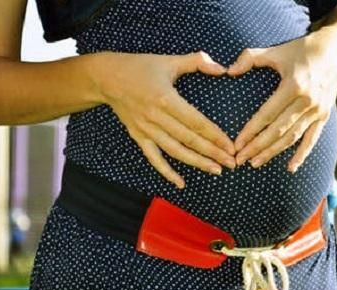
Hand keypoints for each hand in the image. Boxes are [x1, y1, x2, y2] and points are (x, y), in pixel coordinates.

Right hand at [92, 51, 235, 188]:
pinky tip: (181, 183)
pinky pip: (154, 158)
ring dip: (196, 163)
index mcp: (166, 99)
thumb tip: (222, 68)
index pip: (196, 122)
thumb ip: (197, 61)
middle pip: (189, 140)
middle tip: (231, 163)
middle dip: (212, 153)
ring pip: (175, 151)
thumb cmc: (140, 67)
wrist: (105, 78)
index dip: (215, 136)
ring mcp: (146, 129)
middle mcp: (156, 117)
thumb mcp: (169, 60)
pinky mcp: (138, 136)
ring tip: (216, 170)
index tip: (230, 146)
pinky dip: (167, 172)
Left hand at [227, 32, 336, 172]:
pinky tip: (290, 168)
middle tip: (240, 159)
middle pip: (278, 130)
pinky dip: (302, 155)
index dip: (251, 131)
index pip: (267, 114)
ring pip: (292, 137)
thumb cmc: (300, 51)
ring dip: (273, 152)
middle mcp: (307, 101)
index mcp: (293, 85)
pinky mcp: (324, 116)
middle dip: (258, 146)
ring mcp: (317, 111)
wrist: (335, 52)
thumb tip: (229, 71)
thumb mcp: (276, 51)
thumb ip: (250, 58)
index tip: (237, 144)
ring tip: (256, 163)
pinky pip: (312, 140)